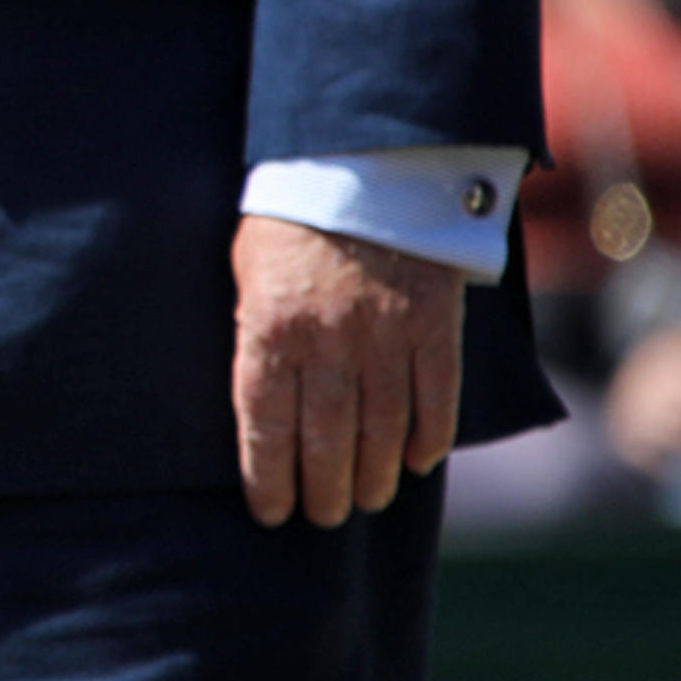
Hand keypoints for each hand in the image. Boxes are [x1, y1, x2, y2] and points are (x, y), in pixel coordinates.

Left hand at [230, 214, 462, 527]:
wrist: (362, 163)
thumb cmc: (288, 216)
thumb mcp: (245, 268)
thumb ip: (253, 330)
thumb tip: (256, 395)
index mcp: (270, 329)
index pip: (264, 425)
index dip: (267, 476)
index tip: (269, 513)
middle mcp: (328, 344)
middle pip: (325, 438)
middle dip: (323, 487)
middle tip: (323, 517)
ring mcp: (386, 337)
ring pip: (381, 428)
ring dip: (374, 473)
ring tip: (367, 501)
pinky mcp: (434, 325)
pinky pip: (436, 395)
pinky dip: (430, 433)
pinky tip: (419, 462)